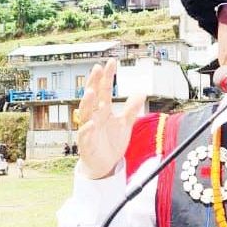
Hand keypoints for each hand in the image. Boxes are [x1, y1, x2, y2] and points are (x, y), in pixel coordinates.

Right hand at [76, 58, 145, 178]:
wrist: (105, 164)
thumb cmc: (111, 142)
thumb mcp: (125, 124)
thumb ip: (131, 108)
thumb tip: (141, 92)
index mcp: (103, 110)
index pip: (105, 90)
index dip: (108, 77)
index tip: (111, 62)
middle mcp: (94, 117)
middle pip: (93, 96)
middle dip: (94, 82)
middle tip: (97, 68)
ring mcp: (89, 129)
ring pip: (85, 113)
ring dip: (88, 102)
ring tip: (91, 91)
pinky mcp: (86, 143)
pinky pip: (85, 135)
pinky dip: (87, 129)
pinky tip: (91, 123)